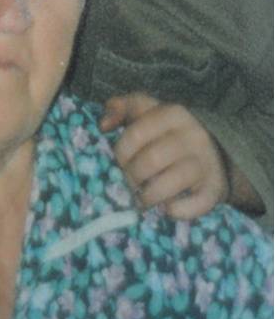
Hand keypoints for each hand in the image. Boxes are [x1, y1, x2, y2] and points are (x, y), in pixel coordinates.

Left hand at [100, 93, 229, 218]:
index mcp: (173, 114)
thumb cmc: (168, 133)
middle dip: (132, 176)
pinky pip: (196, 203)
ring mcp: (206, 163)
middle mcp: (193, 136)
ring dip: (148, 196)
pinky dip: (177, 210)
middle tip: (128, 183)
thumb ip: (123, 109)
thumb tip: (103, 125)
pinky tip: (166, 208)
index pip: (136, 134)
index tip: (119, 162)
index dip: (121, 153)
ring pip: (170, 182)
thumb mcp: (148, 112)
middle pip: (150, 160)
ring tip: (141, 199)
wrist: (215, 152)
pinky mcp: (215, 188)